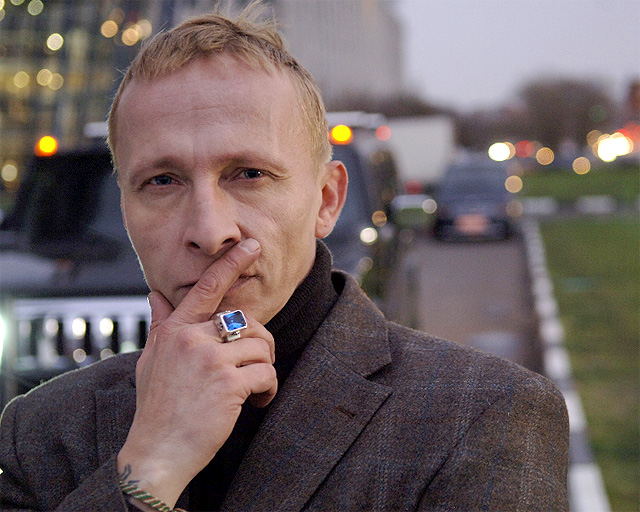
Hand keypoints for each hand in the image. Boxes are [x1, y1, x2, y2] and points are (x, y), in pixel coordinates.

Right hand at [117, 239, 277, 507]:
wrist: (156, 453)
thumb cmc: (156, 407)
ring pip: (261, 348)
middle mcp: (191, 338)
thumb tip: (155, 293)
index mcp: (175, 330)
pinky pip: (267, 373)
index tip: (251, 245)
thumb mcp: (150, 361)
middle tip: (256, 368)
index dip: (231, 264)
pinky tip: (257, 403)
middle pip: (248, 322)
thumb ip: (160, 325)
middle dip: (260, 344)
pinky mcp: (228, 384)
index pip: (207, 288)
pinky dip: (269, 390)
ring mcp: (210, 360)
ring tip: (253, 390)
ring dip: (265, 370)